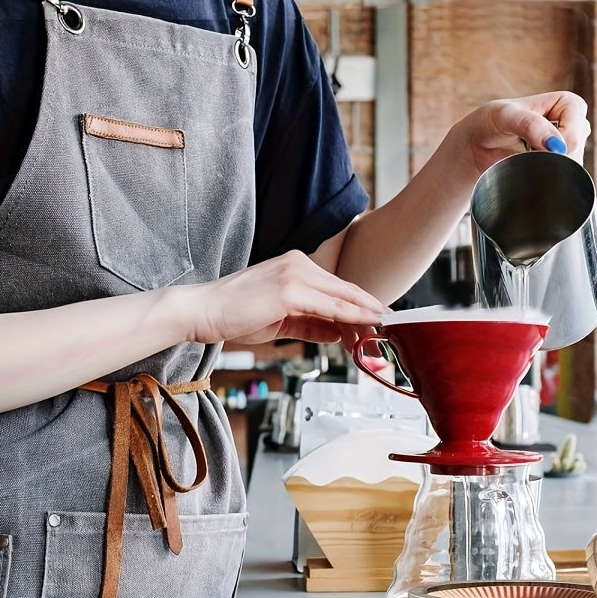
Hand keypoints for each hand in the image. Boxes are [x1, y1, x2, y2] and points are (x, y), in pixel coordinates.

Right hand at [184, 250, 387, 346]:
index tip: (380, 319)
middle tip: (392, 326)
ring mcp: (295, 274)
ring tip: (383, 332)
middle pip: (346, 290)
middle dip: (370, 310)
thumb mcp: (281, 320)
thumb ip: (311, 324)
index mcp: (295, 266)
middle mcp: (299, 264)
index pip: (337, 287)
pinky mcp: (290, 290)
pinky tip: (367, 325)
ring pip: (343, 297)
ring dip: (365, 316)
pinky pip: (330, 307)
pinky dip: (352, 317)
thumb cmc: (234, 315)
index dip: (362, 304)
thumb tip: (338, 332)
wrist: (204, 312)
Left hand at [453, 90, 590, 174]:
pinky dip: (548, 177)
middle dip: (556, 156)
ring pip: (572, 165)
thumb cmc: (491, 121)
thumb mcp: (506, 115)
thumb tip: (557, 145)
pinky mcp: (556, 166)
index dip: (565, 139)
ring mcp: (564, 147)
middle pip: (577, 148)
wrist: (477, 145)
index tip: (542, 146)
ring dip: (550, 167)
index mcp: (566, 103)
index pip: (579, 126)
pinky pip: (563, 177)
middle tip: (529, 154)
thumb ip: (531, 125)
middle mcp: (570, 125)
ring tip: (525, 158)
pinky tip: (530, 170)